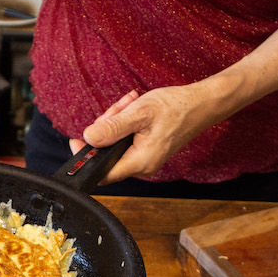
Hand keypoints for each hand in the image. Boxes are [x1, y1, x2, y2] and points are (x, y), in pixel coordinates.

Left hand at [68, 81, 235, 184]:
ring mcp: (145, 157)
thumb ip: (113, 127)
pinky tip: (134, 107)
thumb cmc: (176, 108)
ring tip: (130, 103)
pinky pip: (127, 138)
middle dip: (106, 127)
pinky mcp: (147, 148)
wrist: (202, 104)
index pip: (103, 173)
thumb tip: (89, 137)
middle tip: (116, 109)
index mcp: (140, 161)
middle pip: (107, 153)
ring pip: (117, 143)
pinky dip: (127, 121)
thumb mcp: (139, 113)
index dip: (86, 158)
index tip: (75, 141)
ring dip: (117, 120)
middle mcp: (142, 165)